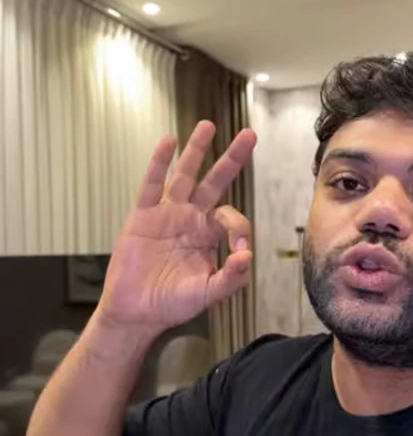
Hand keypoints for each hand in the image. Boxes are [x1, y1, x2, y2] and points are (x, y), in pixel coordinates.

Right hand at [97, 121, 255, 333]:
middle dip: (232, 159)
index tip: (239, 250)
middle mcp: (191, 219)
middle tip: (249, 135)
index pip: (231, 217)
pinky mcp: (143, 216)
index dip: (239, 228)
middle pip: (215, 182)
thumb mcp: (209, 294)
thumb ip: (232, 278)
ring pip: (184, 175)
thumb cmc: (172, 304)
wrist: (137, 313)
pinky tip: (169, 142)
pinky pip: (151, 184)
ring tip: (208, 125)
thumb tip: (247, 255)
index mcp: (208, 235)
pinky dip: (159, 163)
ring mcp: (167, 214)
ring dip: (196, 150)